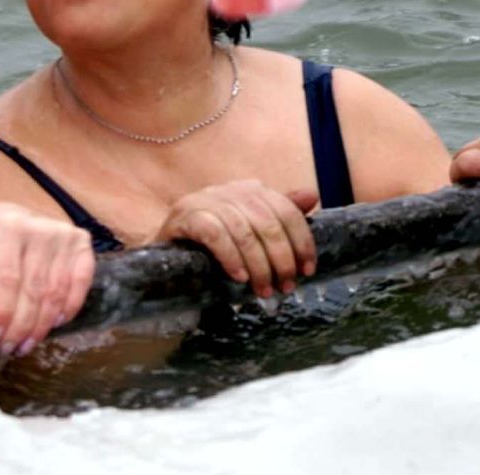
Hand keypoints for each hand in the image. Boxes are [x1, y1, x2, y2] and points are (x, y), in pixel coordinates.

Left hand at [0, 202, 94, 355]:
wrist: (18, 216)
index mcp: (5, 225)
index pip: (7, 277)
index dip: (2, 311)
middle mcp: (38, 227)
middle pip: (33, 290)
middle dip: (20, 327)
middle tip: (8, 348)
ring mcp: (64, 234)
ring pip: (56, 292)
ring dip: (41, 326)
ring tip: (26, 345)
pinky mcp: (81, 243)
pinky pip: (80, 283)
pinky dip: (69, 308)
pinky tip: (55, 324)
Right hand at [156, 180, 317, 297]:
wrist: (166, 254)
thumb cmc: (214, 246)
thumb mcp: (251, 233)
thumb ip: (280, 216)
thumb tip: (312, 195)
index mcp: (248, 189)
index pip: (285, 210)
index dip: (301, 241)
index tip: (308, 270)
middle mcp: (228, 189)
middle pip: (267, 222)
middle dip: (280, 259)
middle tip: (285, 287)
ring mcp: (204, 200)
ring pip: (243, 231)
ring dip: (258, 265)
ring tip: (262, 290)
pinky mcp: (184, 215)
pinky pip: (214, 234)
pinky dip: (230, 257)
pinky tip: (238, 277)